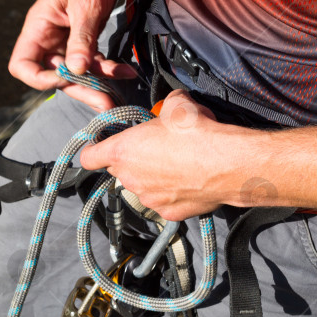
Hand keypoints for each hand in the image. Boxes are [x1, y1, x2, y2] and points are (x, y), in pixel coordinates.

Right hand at [8, 0, 136, 111]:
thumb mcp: (87, 7)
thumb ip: (81, 39)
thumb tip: (76, 70)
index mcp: (38, 28)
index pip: (22, 66)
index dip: (40, 79)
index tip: (65, 78)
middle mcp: (46, 38)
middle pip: (53, 76)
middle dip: (79, 90)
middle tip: (104, 102)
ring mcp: (63, 42)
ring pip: (74, 73)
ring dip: (96, 83)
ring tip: (119, 90)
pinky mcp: (79, 42)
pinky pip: (89, 62)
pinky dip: (106, 69)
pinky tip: (124, 71)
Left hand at [79, 90, 235, 220]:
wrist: (227, 164)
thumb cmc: (197, 133)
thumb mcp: (177, 105)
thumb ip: (164, 105)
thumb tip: (171, 103)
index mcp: (122, 151)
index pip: (89, 157)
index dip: (93, 151)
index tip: (97, 148)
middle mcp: (130, 178)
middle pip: (119, 170)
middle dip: (131, 161)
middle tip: (153, 150)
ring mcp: (148, 198)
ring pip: (141, 187)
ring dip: (151, 178)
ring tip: (176, 165)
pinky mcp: (168, 213)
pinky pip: (163, 202)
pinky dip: (171, 194)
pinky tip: (188, 182)